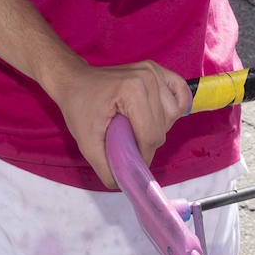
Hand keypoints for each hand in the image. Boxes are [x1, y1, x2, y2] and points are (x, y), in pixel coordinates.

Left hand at [46, 58, 190, 187]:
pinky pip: (181, 94)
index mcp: (132, 90)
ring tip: (136, 125)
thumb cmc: (79, 106)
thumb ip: (106, 168)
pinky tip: (159, 114)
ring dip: (159, 126)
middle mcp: (147, 77)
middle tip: (127, 140)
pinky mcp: (157, 69)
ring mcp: (153, 71)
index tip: (129, 159)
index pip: (150, 136)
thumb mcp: (87, 142)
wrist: (74, 81)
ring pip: (172, 115)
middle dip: (146, 142)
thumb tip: (123, 185)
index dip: (142, 155)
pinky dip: (175, 107)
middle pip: (162, 128)